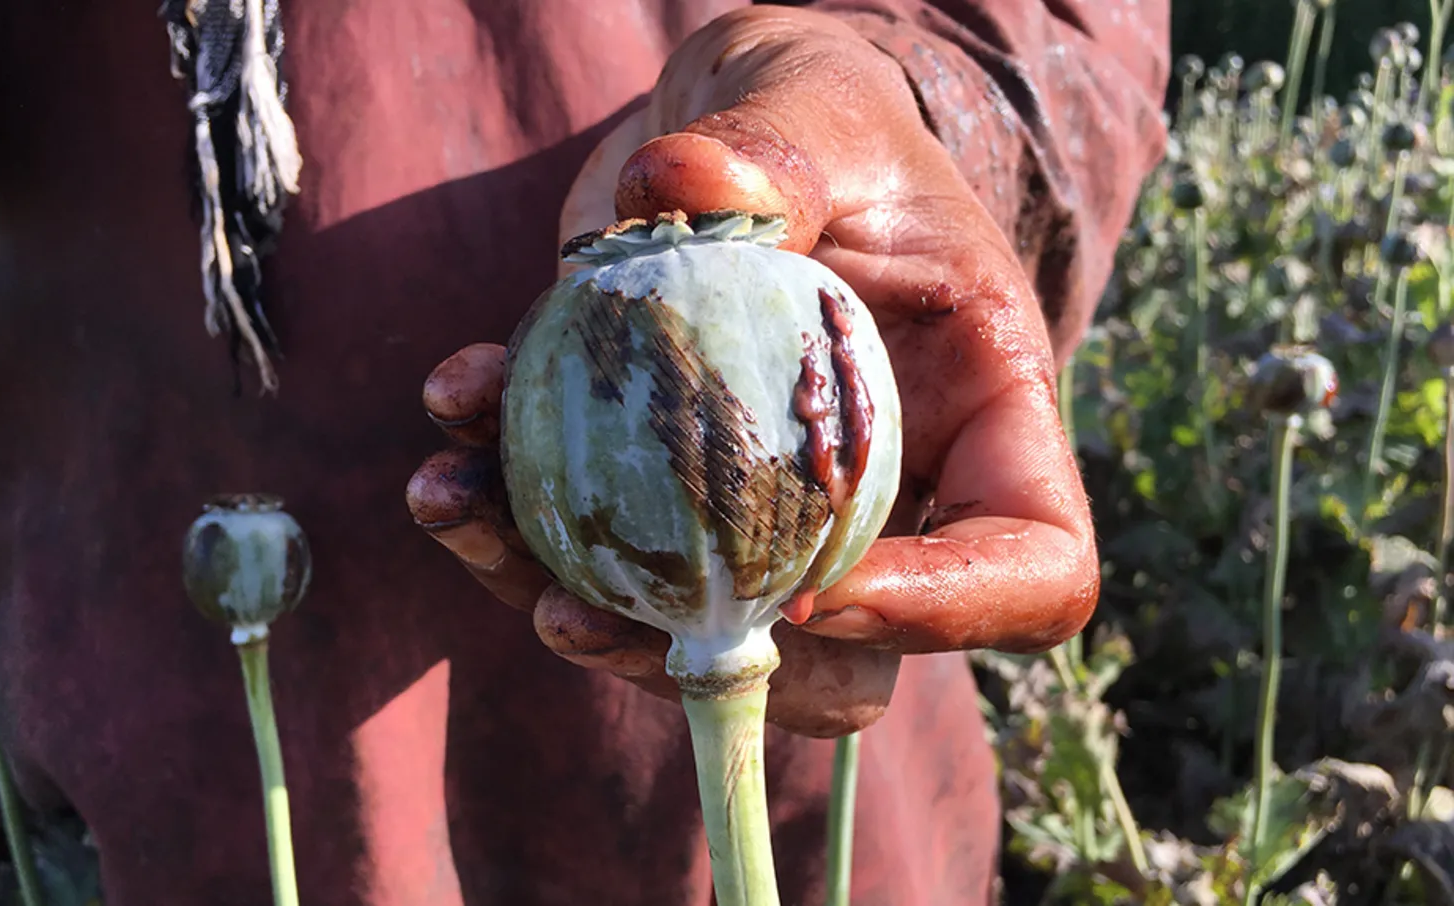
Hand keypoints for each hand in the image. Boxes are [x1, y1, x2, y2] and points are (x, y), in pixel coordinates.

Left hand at [407, 7, 1097, 736]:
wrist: (745, 140)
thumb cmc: (826, 118)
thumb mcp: (818, 108)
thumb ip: (774, 149)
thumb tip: (680, 186)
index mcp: (986, 418)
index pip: (1029, 569)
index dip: (941, 610)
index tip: (813, 585)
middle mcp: (893, 499)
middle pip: (845, 660)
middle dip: (709, 661)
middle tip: (575, 616)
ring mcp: (781, 519)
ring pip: (702, 635)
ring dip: (565, 603)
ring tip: (450, 498)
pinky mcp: (678, 506)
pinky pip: (606, 561)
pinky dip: (509, 517)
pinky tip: (448, 424)